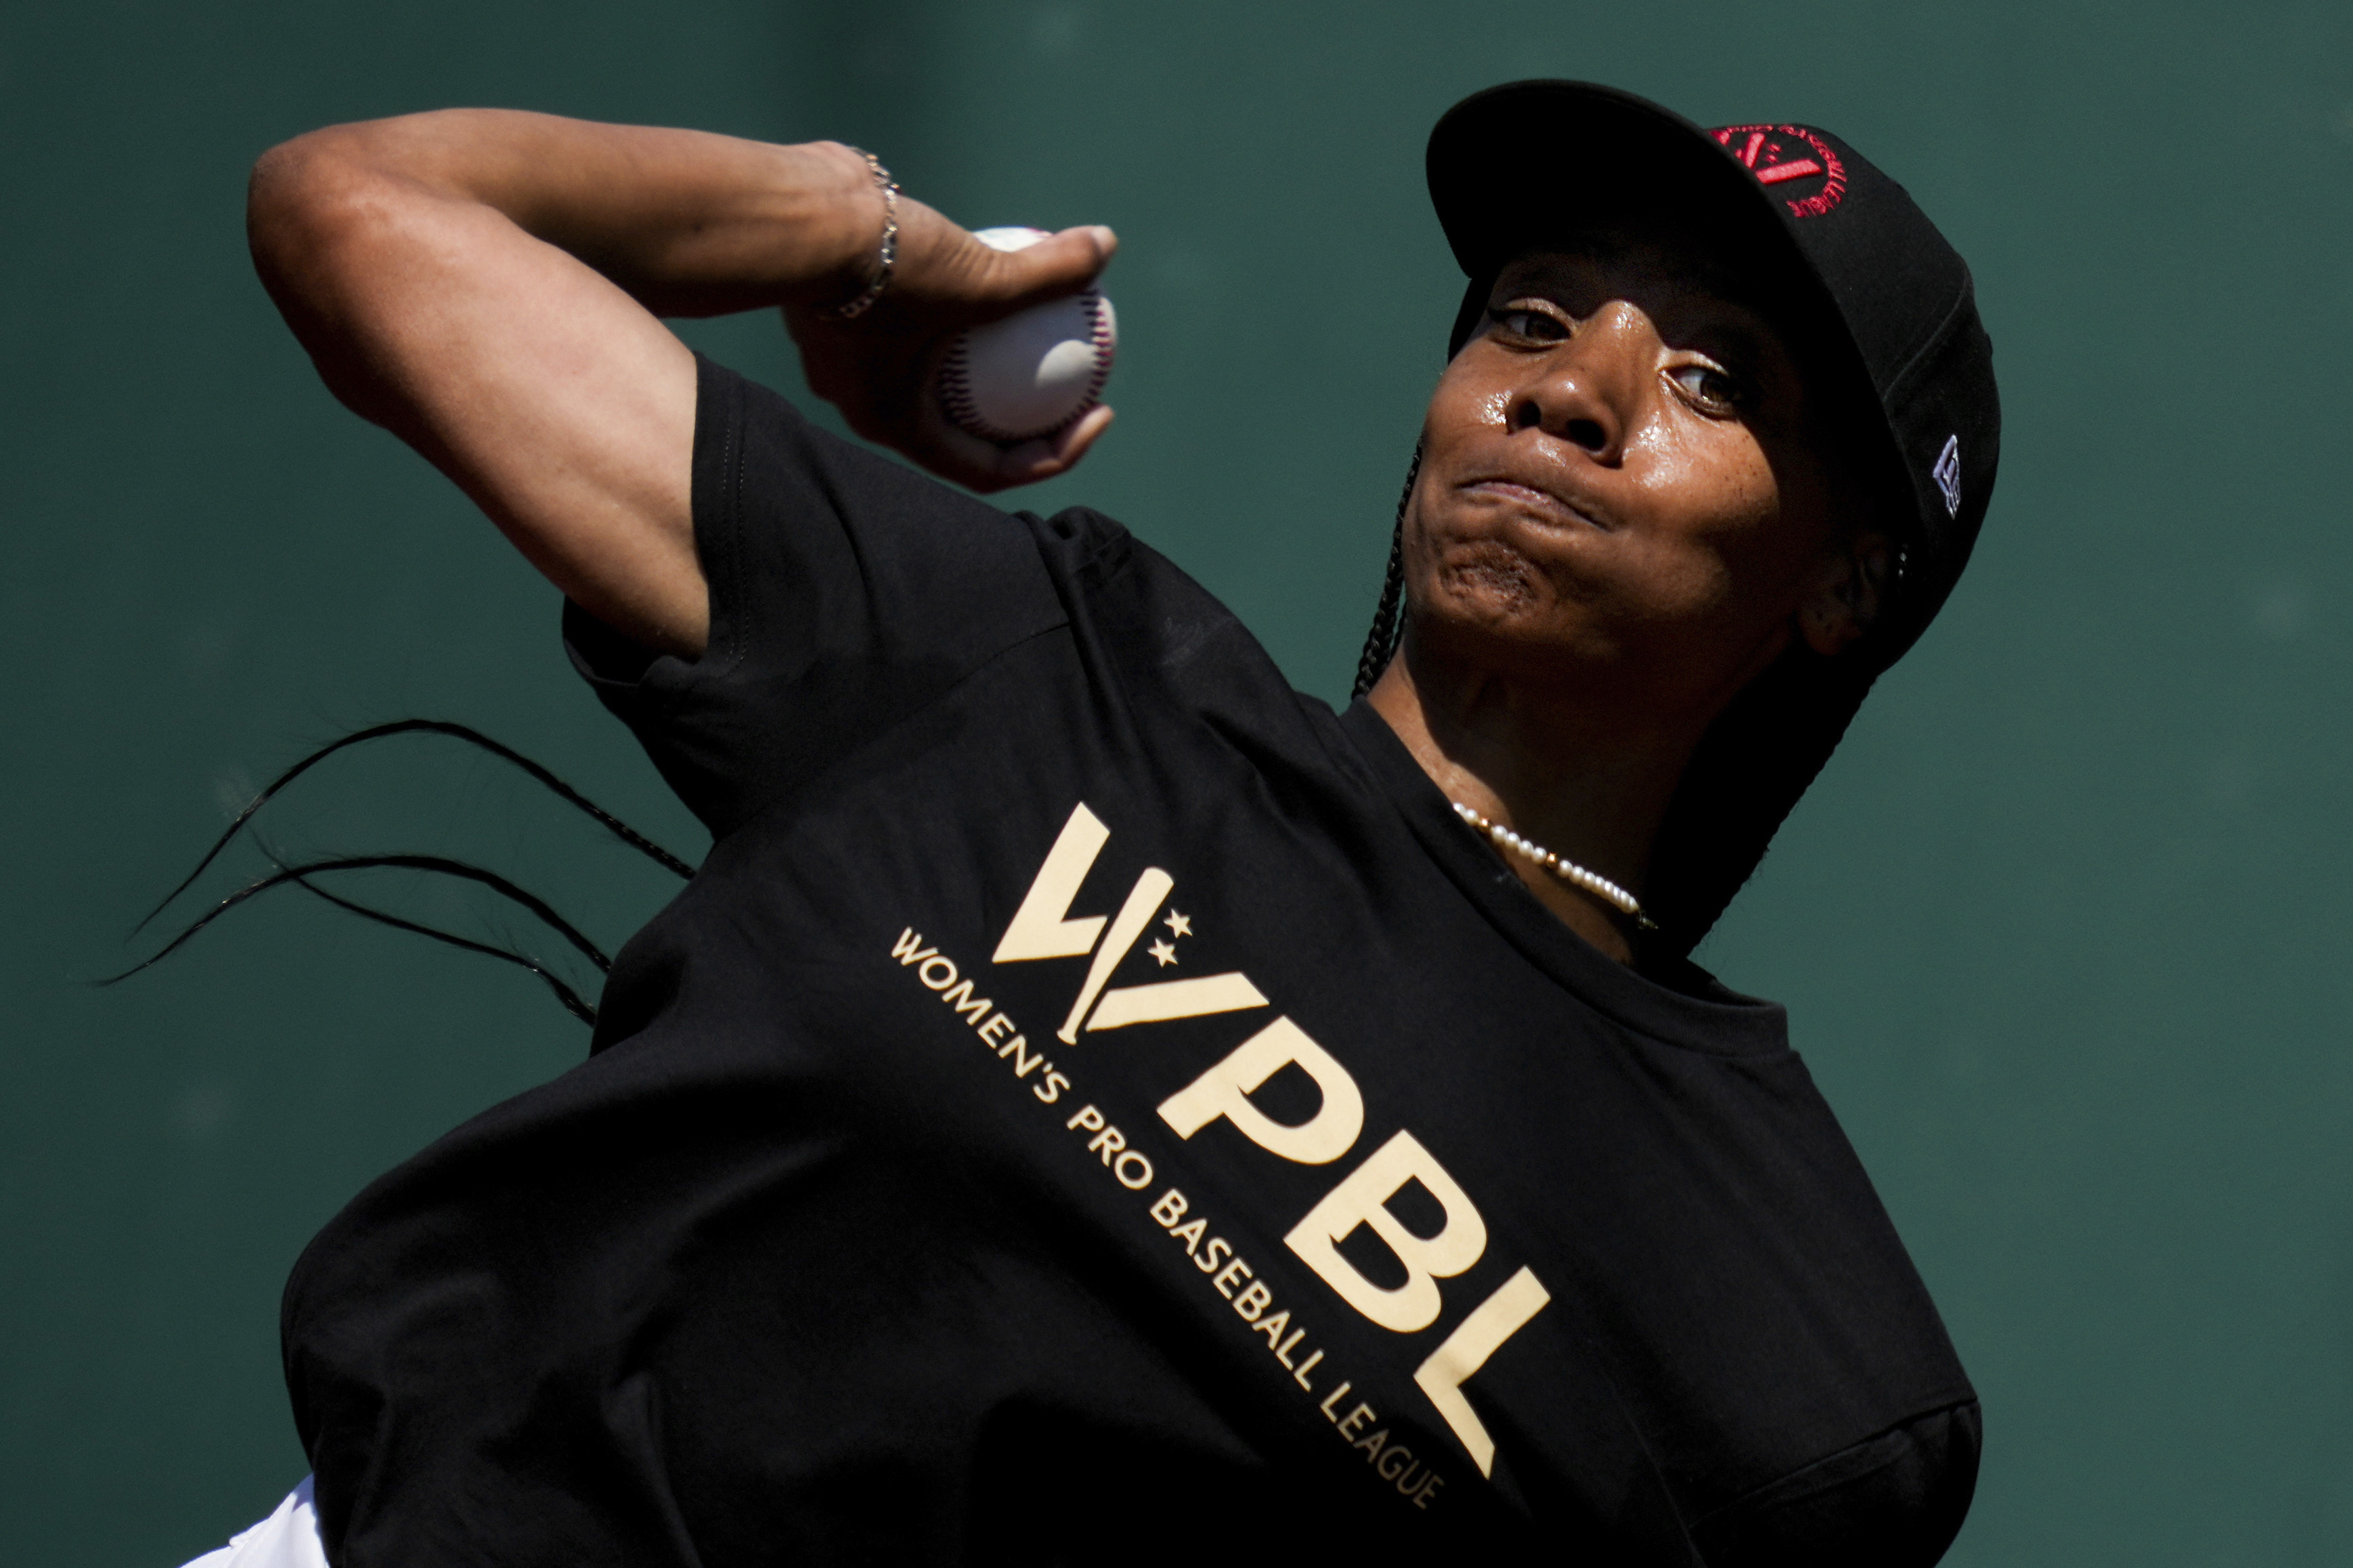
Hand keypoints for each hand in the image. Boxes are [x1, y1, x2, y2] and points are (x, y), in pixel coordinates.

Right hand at [784, 180, 1118, 492]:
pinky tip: (996, 260)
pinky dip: (956, 301)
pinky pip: (917, 315)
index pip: (989, 467)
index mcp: (895, 422)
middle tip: (1079, 373)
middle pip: (966, 424)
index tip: (1098, 413)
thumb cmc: (882, 266)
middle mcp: (870, 397)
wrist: (798, 211)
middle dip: (1027, 410)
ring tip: (1041, 317)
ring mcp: (855, 353)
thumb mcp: (980, 278)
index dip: (1054, 453)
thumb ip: (1047, 273)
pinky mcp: (851, 307)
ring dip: (989, 352)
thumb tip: (1106, 247)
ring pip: (937, 366)